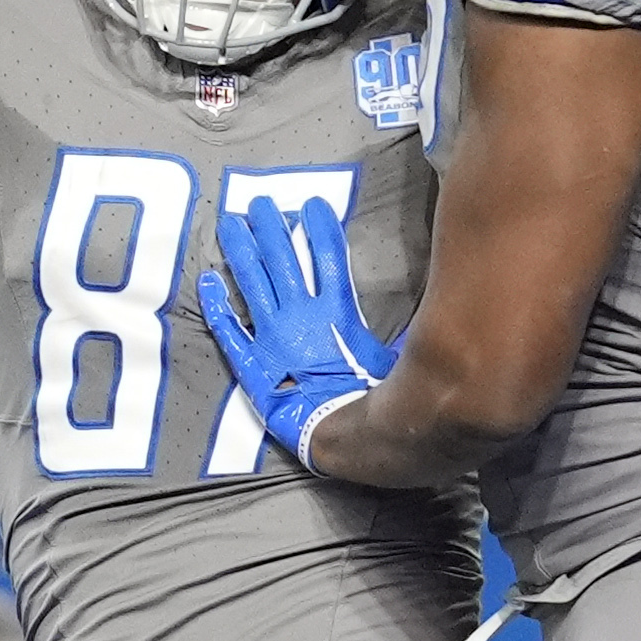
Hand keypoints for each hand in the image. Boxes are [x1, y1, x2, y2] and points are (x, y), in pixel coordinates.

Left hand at [193, 198, 395, 459]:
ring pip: (253, 285)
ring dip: (241, 253)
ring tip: (230, 224)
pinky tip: (207, 282)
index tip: (312, 204)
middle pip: (283, 262)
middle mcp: (301, 319)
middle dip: (271, 230)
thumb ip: (404, 330)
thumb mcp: (394, 358)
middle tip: (259, 204)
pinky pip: (230, 332)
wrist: (340, 436)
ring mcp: (273, 339)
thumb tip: (433, 309)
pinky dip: (217, 307)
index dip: (320, 230)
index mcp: (336, 314)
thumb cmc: (370, 399)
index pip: (328, 259)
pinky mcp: (252, 365)